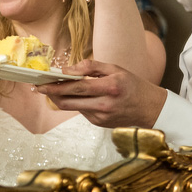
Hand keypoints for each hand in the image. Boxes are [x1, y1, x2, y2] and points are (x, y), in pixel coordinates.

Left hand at [35, 59, 166, 127]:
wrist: (151, 108)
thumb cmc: (133, 85)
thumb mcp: (116, 69)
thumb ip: (90, 67)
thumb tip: (67, 70)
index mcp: (110, 87)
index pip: (76, 88)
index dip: (55, 86)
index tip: (40, 84)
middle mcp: (105, 104)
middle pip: (68, 101)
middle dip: (51, 94)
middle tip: (40, 87)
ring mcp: (101, 117)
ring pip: (72, 107)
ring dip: (61, 98)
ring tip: (55, 89)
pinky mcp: (99, 123)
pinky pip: (81, 112)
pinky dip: (77, 103)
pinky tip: (80, 97)